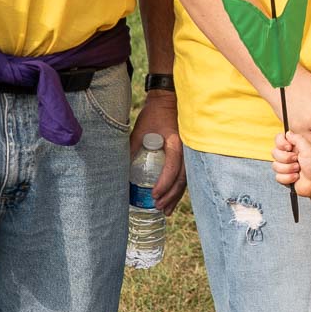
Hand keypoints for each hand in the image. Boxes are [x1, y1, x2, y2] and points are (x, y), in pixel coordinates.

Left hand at [130, 91, 185, 212]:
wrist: (168, 101)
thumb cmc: (154, 114)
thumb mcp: (140, 130)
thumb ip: (132, 148)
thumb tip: (121, 169)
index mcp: (176, 143)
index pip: (173, 167)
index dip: (164, 183)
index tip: (153, 195)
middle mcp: (186, 149)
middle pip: (182, 178)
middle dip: (171, 195)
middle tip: (158, 207)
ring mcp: (189, 152)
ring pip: (186, 179)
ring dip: (176, 195)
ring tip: (165, 210)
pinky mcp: (187, 154)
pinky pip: (185, 174)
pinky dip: (179, 188)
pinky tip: (172, 197)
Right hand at [273, 130, 310, 197]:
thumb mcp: (309, 148)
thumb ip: (297, 138)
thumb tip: (288, 133)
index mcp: (296, 146)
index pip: (279, 139)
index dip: (281, 143)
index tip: (289, 147)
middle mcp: (290, 155)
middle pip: (275, 152)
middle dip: (285, 158)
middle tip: (296, 160)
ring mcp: (287, 166)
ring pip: (275, 165)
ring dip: (287, 169)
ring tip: (298, 170)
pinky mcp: (286, 177)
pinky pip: (277, 177)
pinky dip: (287, 178)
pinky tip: (296, 178)